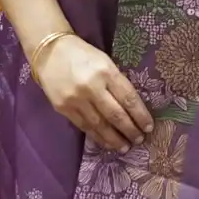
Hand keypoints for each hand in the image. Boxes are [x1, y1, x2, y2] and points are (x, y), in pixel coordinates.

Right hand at [35, 35, 153, 150]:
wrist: (49, 51)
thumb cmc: (82, 55)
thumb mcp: (105, 62)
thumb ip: (116, 82)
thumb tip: (131, 107)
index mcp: (106, 72)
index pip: (129, 98)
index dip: (141, 115)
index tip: (149, 127)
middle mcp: (92, 87)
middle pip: (116, 114)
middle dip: (130, 130)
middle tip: (139, 140)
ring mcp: (76, 99)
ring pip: (100, 125)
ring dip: (114, 138)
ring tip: (124, 147)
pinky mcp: (63, 108)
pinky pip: (84, 126)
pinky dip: (97, 137)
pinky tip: (106, 142)